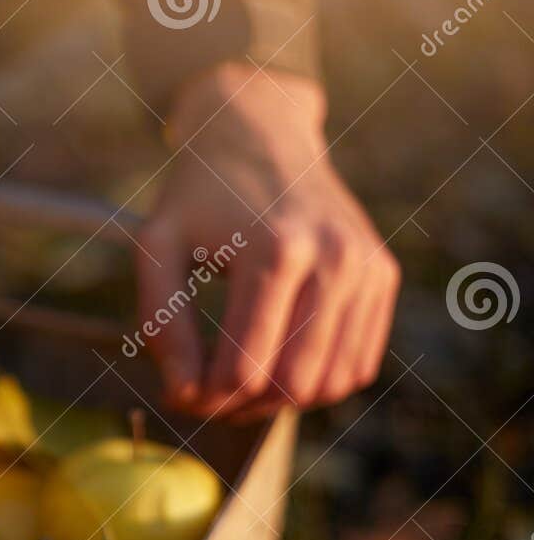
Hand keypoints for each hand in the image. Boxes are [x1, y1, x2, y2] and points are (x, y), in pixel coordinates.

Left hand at [135, 65, 399, 420]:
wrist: (261, 133)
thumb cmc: (199, 194)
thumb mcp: (158, 245)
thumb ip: (161, 320)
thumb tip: (182, 392)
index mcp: (277, 251)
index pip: (245, 368)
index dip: (205, 397)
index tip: (178, 393)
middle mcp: (334, 259)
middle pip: (291, 383)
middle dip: (240, 407)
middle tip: (204, 397)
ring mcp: (366, 268)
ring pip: (330, 383)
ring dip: (279, 403)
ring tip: (236, 385)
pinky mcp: (382, 276)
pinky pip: (358, 366)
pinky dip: (316, 384)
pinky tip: (275, 365)